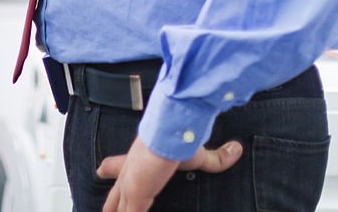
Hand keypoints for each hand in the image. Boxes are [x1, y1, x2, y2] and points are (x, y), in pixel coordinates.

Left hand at [98, 135, 242, 211]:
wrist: (170, 133)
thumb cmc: (181, 139)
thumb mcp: (201, 154)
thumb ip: (218, 157)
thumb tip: (237, 149)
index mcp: (139, 159)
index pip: (120, 165)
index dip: (110, 169)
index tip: (101, 170)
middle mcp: (130, 171)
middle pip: (114, 192)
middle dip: (109, 204)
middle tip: (102, 206)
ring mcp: (130, 185)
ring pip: (117, 206)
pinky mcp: (135, 195)